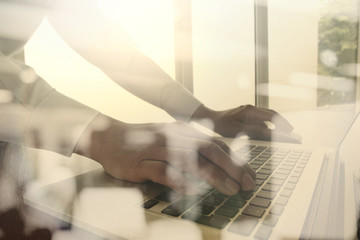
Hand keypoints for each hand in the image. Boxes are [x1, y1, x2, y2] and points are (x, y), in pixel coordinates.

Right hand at [74, 114, 254, 194]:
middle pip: (209, 149)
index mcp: (182, 131)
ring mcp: (158, 149)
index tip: (249, 173)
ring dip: (214, 175)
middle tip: (248, 183)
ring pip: (190, 160)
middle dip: (232, 166)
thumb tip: (217, 158)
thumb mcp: (169, 136)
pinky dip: (179, 181)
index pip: (215, 143)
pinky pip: (164, 172)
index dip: (235, 158)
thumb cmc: (142, 140)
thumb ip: (190, 144)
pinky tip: (193, 191)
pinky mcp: (142, 163)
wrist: (109, 137)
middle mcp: (173, 137)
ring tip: (231, 189)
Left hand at [191, 104, 296, 141]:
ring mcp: (249, 110)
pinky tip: (271, 131)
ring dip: (277, 123)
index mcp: (251, 111)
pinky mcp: (247, 113)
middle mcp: (252, 108)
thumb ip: (256, 131)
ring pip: (268, 116)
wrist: (210, 119)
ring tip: (285, 132)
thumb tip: (271, 134)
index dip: (283, 127)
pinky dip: (268, 124)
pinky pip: (261, 118)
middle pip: (273, 115)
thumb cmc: (222, 126)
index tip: (292, 134)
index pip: (272, 119)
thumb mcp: (239, 131)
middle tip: (292, 133)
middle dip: (283, 124)